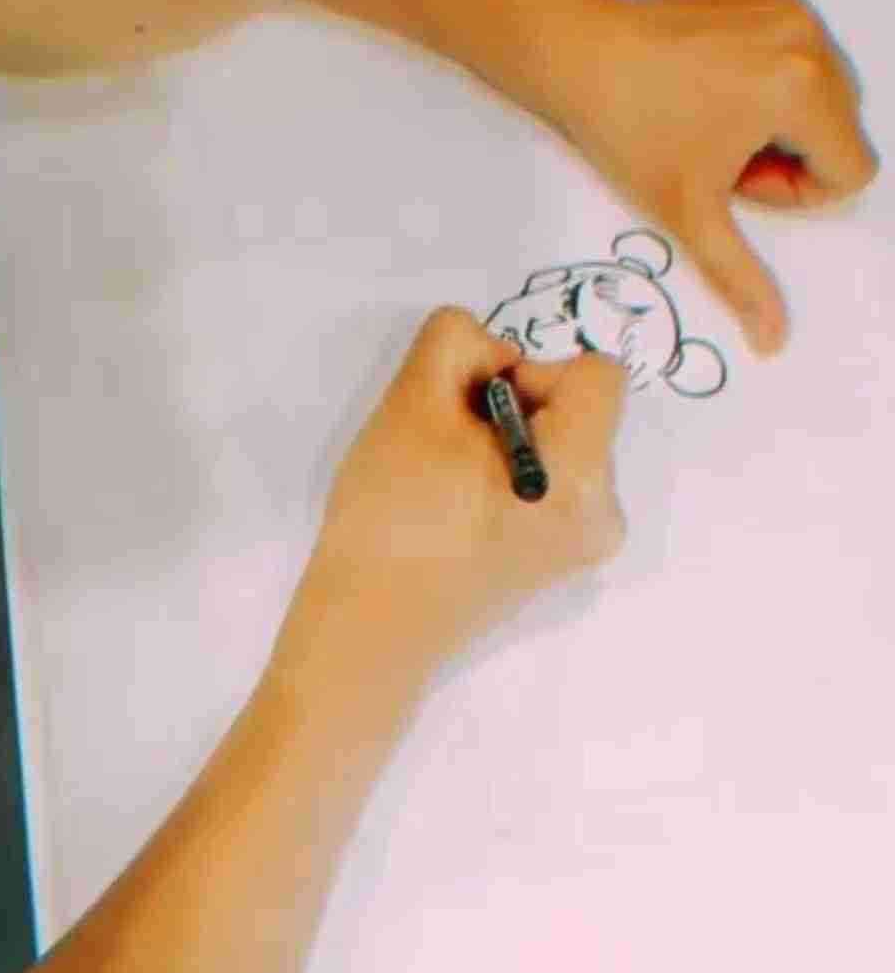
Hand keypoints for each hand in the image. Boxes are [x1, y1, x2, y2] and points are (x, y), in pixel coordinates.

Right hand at [271, 307, 628, 689]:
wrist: (366, 631)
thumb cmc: (390, 517)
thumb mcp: (412, 402)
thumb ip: (459, 342)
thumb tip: (498, 359)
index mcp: (584, 475)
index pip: (598, 373)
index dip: (534, 371)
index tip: (478, 409)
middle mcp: (605, 514)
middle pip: (580, 411)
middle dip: (517, 410)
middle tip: (451, 447)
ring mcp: (584, 547)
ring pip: (562, 448)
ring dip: (510, 443)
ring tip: (449, 483)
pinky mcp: (557, 565)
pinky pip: (551, 488)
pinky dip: (510, 480)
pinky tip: (459, 511)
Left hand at [529, 0, 879, 355]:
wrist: (575, 51)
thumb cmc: (626, 126)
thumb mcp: (689, 212)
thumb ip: (742, 276)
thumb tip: (774, 338)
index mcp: (803, 88)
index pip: (852, 169)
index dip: (797, 193)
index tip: (737, 181)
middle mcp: (808, 38)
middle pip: (841, 130)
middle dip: (789, 157)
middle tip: (719, 156)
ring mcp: (787, 8)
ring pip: (824, 92)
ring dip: (782, 120)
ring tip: (714, 122)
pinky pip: (798, 52)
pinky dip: (769, 77)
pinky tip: (711, 88)